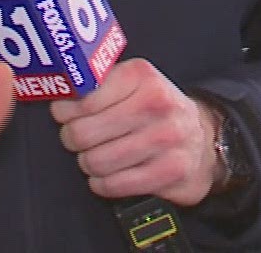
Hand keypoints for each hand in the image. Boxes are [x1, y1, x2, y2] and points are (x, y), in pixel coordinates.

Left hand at [49, 59, 221, 206]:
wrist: (202, 137)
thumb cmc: (157, 109)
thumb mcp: (133, 82)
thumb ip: (98, 83)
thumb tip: (58, 91)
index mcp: (141, 76)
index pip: (83, 98)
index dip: (64, 110)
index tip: (64, 114)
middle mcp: (156, 104)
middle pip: (83, 133)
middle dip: (72, 139)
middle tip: (77, 137)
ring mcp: (166, 139)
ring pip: (96, 161)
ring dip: (88, 162)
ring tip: (95, 156)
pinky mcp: (170, 171)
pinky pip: (114, 184)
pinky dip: (103, 183)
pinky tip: (107, 175)